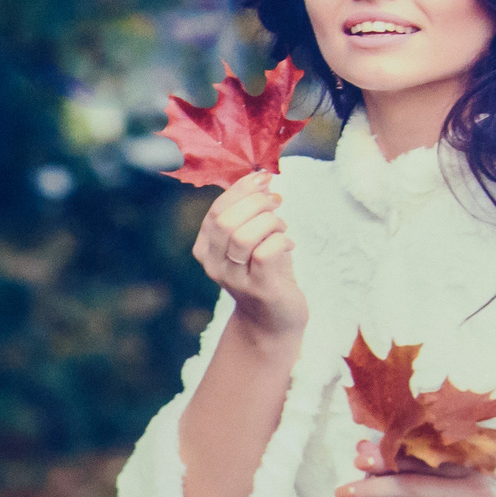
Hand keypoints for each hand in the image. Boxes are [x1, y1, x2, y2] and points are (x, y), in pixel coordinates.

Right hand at [192, 171, 307, 340]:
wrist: (273, 320)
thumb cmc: (265, 273)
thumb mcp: (251, 239)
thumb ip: (249, 212)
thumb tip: (260, 177)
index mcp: (206, 249)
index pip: (216, 211)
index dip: (240, 190)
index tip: (264, 179)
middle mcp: (214, 265)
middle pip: (225, 222)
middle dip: (255, 203)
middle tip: (276, 203)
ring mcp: (235, 279)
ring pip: (243, 236)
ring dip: (269, 222)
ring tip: (282, 227)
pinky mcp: (259, 289)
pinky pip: (266, 252)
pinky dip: (282, 240)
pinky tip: (289, 244)